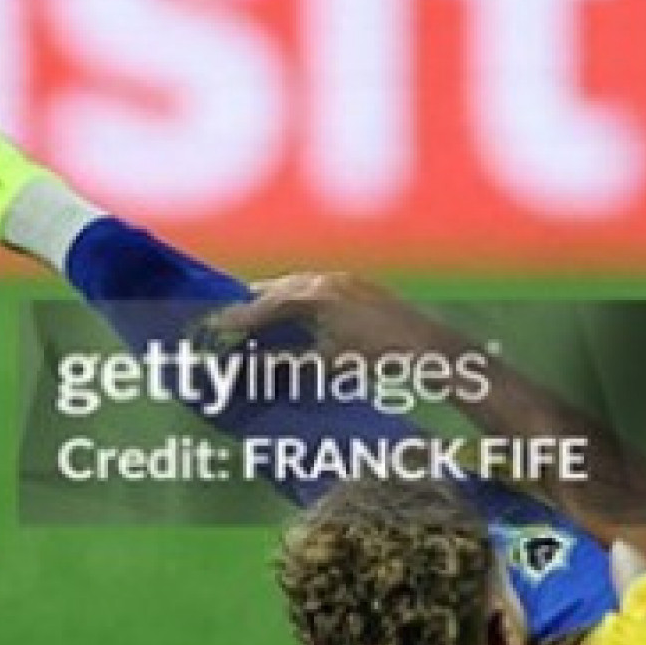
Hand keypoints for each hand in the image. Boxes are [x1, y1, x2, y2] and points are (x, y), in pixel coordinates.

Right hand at [201, 270, 440, 360]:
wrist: (429, 346)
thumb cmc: (378, 357)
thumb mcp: (328, 363)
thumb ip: (289, 362)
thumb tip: (255, 365)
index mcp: (313, 296)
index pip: (265, 306)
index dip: (239, 317)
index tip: (216, 325)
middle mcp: (324, 280)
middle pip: (277, 289)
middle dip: (253, 304)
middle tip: (231, 318)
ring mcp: (343, 279)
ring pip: (297, 285)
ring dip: (277, 301)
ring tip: (261, 316)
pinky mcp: (358, 284)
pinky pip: (316, 286)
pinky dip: (300, 299)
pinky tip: (299, 313)